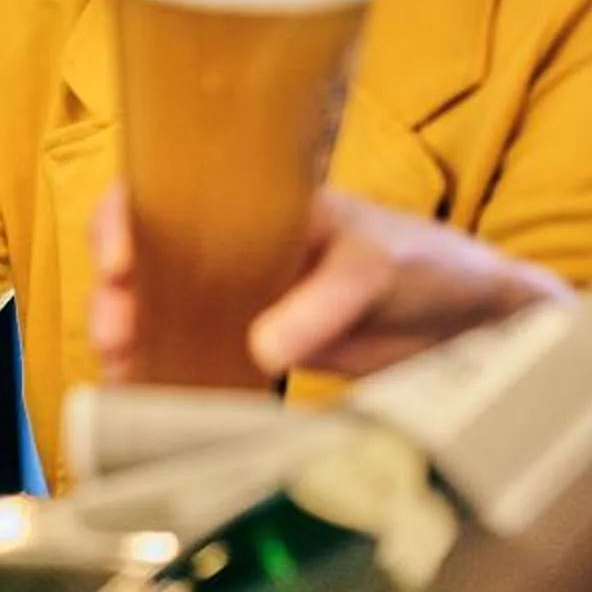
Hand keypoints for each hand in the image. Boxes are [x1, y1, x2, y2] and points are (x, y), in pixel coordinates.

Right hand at [90, 183, 567, 381]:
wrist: (474, 321)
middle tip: (117, 337)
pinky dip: (171, 374)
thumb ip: (324, 301)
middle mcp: (235, 246)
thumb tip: (261, 346)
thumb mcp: (374, 265)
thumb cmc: (424, 262)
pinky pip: (199, 353)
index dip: (122, 220)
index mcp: (252, 202)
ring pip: (161, 310)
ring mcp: (244, 297)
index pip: (162, 193)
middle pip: (146, 260)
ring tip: (126, 375)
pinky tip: (151, 398)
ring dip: (133, 340)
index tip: (117, 263)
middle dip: (116, 298)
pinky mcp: (258, 346)